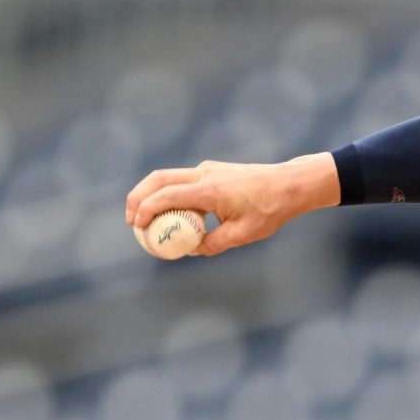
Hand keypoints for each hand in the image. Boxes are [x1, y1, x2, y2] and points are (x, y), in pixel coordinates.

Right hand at [124, 154, 338, 256]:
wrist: (289, 185)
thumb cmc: (270, 209)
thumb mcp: (242, 234)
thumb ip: (213, 243)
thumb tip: (191, 250)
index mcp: (210, 189)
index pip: (167, 195)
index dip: (147, 209)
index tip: (137, 225)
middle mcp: (204, 173)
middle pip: (158, 179)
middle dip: (138, 197)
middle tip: (130, 219)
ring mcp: (207, 169)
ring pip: (168, 177)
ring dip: (151, 194)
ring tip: (144, 216)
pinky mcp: (211, 170)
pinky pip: (182, 180)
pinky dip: (169, 193)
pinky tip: (171, 213)